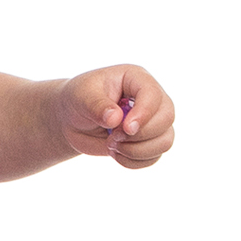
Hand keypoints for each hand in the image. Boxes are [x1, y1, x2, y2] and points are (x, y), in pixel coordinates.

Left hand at [48, 63, 175, 168]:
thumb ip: (97, 105)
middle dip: (139, 135)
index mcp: (137, 79)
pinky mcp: (150, 141)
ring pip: (165, 141)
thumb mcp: (81, 97)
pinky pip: (154, 157)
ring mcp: (154, 121)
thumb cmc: (79, 100)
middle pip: (167, 118)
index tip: (125, 128)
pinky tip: (115, 154)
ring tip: (111, 145)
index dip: (144, 114)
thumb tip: (115, 118)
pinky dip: (134, 162)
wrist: (73, 119)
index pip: (153, 94)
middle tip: (112, 137)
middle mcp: (152, 99)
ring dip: (137, 151)